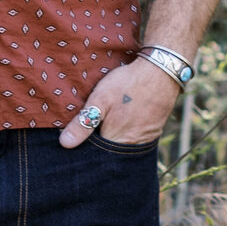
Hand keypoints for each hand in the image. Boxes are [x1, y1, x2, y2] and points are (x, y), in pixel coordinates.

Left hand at [59, 60, 180, 148]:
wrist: (161, 71)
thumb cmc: (127, 84)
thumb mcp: (100, 99)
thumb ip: (83, 123)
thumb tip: (65, 144)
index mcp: (116, 140)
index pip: (95, 154)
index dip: (85, 145)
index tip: (78, 135)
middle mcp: (133, 145)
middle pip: (110, 151)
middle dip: (99, 143)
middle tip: (92, 126)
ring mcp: (146, 139)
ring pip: (123, 145)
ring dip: (113, 138)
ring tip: (106, 122)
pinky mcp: (154, 131)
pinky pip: (136, 139)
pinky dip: (126, 133)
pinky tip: (121, 121)